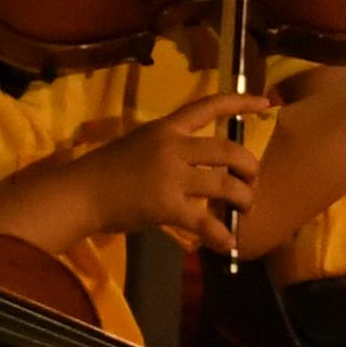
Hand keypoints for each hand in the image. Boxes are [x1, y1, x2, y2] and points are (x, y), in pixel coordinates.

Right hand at [80, 92, 268, 252]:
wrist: (79, 194)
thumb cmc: (104, 170)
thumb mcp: (140, 143)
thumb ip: (169, 148)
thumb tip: (200, 162)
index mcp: (166, 127)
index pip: (209, 106)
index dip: (241, 103)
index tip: (266, 103)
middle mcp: (174, 147)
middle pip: (227, 149)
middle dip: (248, 164)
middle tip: (254, 178)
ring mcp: (171, 176)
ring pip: (223, 183)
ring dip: (243, 196)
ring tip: (247, 206)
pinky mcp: (167, 206)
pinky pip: (203, 220)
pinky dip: (221, 233)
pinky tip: (230, 243)